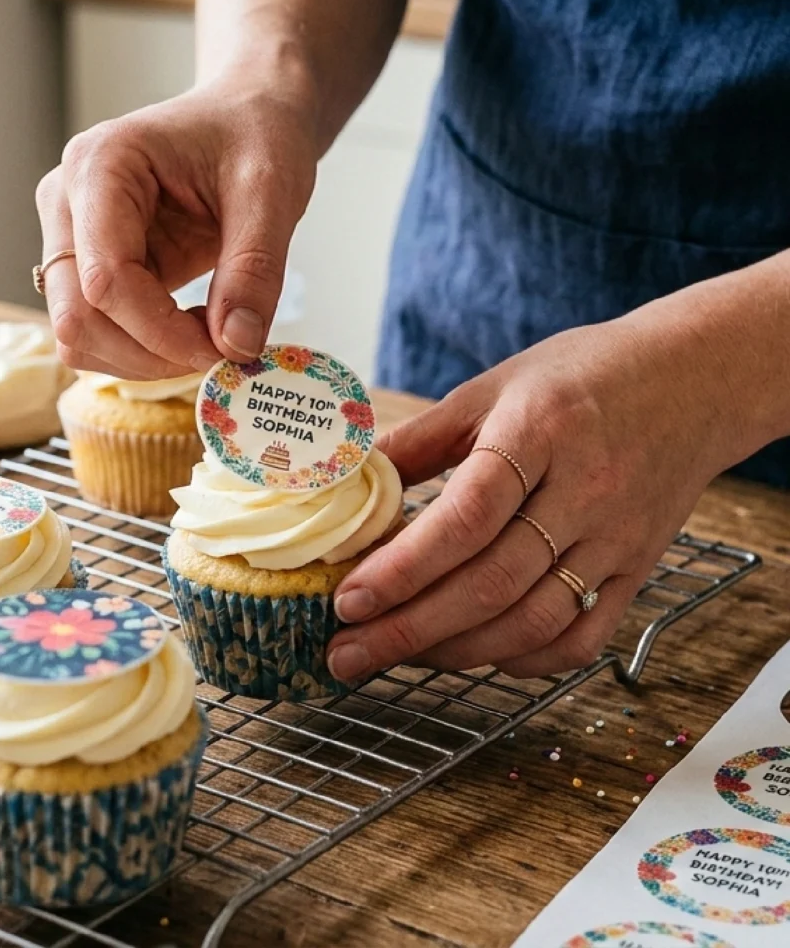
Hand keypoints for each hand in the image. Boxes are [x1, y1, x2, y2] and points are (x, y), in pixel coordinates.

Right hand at [36, 77, 317, 377]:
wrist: (248, 118)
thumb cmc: (254, 134)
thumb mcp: (271, 192)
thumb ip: (255, 269)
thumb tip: (237, 346)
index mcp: (100, 166)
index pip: (103, 279)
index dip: (161, 332)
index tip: (224, 349)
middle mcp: (68, 203)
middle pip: (76, 317)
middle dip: (149, 353)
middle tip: (218, 351)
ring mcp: (72, 239)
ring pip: (77, 336)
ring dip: (142, 360)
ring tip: (209, 336)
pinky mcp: (89, 269)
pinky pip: (96, 335)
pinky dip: (141, 353)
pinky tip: (190, 332)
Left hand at [326, 310, 742, 680]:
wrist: (691, 381)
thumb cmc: (580, 377)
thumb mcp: (493, 385)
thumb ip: (422, 437)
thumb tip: (352, 479)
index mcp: (539, 432)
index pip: (467, 517)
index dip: (403, 568)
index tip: (349, 599)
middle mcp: (584, 492)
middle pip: (491, 583)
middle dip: (408, 629)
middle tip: (345, 652)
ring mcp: (617, 540)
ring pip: (531, 622)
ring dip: (452, 652)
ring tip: (391, 656)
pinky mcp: (635, 571)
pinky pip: (580, 639)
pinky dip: (519, 660)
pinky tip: (471, 654)